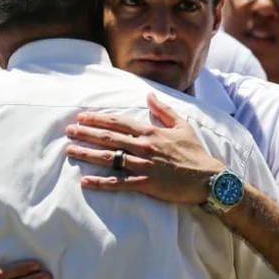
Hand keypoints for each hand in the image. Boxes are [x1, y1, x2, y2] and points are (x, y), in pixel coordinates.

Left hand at [65, 93, 219, 205]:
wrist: (210, 179)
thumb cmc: (195, 153)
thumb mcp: (182, 126)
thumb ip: (163, 109)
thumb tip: (148, 94)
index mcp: (151, 132)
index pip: (119, 122)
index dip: (99, 118)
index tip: (82, 116)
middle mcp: (145, 146)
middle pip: (109, 138)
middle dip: (86, 133)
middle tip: (68, 130)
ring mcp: (145, 165)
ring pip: (110, 158)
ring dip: (88, 154)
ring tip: (70, 151)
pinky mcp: (147, 183)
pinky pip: (120, 183)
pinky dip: (101, 183)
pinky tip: (85, 181)